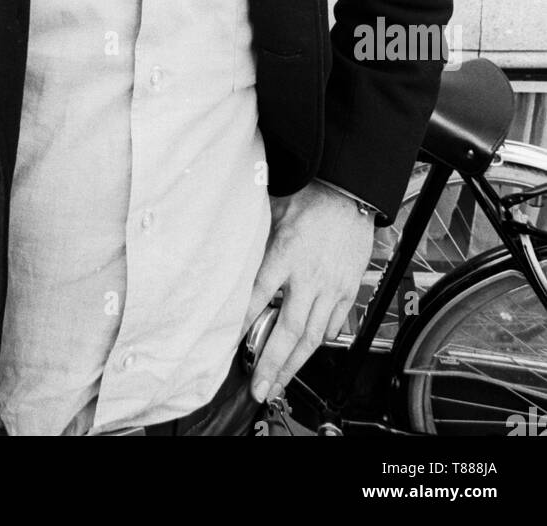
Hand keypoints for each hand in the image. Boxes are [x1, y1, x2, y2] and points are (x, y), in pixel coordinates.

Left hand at [248, 181, 374, 403]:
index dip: (241, 325)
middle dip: (271, 364)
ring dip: (294, 364)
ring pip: (312, 336)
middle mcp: (310, 276)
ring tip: (280, 383)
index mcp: (286, 254)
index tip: (228, 347)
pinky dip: (319, 343)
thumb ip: (254, 238)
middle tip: (258, 387)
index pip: (257, 297)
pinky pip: (334, 325)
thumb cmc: (310, 196)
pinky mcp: (349, 289)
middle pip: (288, 330)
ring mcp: (332, 286)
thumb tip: (228, 253)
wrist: (350, 192)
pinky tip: (306, 353)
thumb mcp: (273, 210)